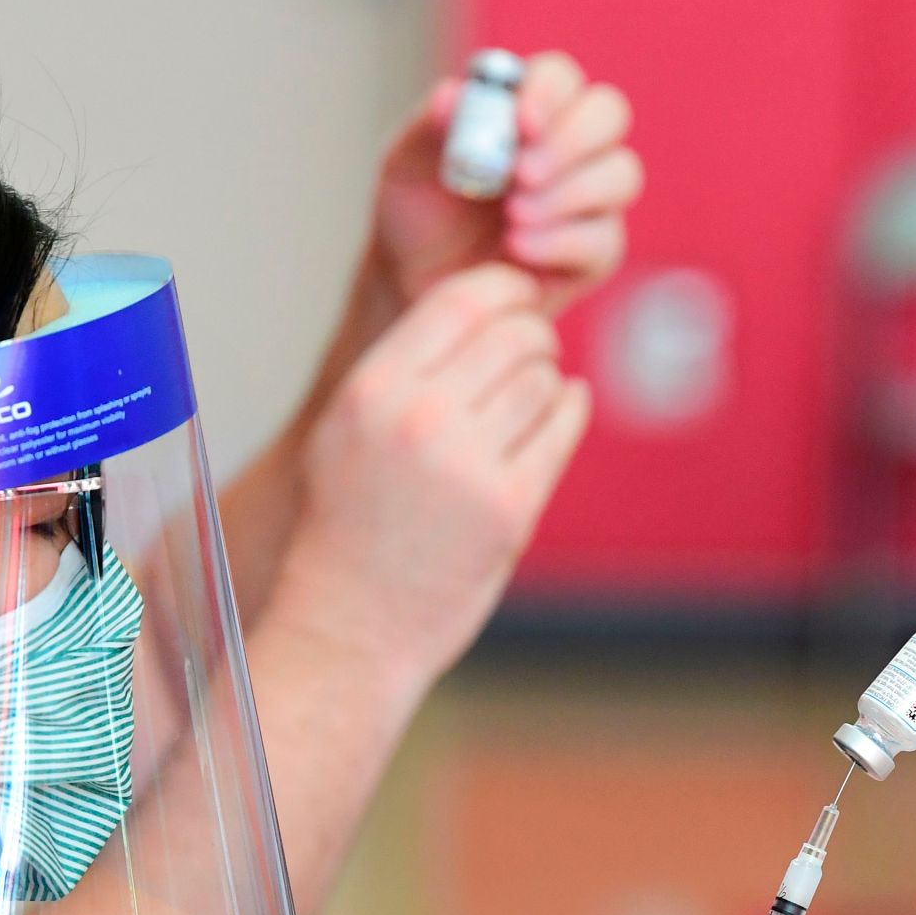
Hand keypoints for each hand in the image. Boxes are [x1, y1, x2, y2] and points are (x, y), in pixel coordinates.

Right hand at [273, 264, 590, 681]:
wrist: (348, 627)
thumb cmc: (348, 524)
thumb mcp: (347, 430)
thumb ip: (404, 369)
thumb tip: (488, 304)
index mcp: (372, 391)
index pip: (462, 301)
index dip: (504, 288)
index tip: (517, 299)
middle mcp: (419, 420)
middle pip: (514, 335)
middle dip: (534, 337)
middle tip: (533, 354)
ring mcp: (468, 466)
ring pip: (544, 380)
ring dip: (548, 381)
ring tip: (528, 401)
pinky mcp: (511, 508)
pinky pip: (562, 428)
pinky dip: (569, 413)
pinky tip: (559, 414)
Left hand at [369, 51, 640, 315]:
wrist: (419, 282)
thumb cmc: (420, 210)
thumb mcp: (408, 164)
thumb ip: (431, 125)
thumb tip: (455, 94)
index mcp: (529, 105)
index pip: (560, 77)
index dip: (548, 92)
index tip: (521, 122)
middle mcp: (571, 143)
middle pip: (609, 113)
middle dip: (570, 140)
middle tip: (523, 172)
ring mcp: (591, 196)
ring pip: (620, 175)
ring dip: (568, 193)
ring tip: (513, 215)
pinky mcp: (595, 251)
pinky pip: (603, 238)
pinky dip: (561, 241)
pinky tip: (517, 248)